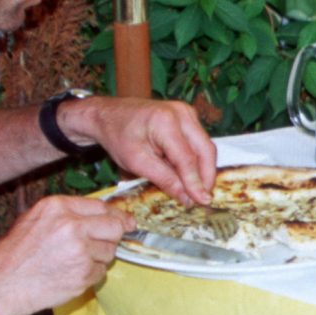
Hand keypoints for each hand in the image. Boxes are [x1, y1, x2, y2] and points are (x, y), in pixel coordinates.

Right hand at [0, 194, 128, 314]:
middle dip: (113, 236)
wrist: (0, 284)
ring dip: (98, 258)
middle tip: (104, 243)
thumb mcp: (34, 219)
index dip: (116, 216)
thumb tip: (101, 214)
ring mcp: (80, 252)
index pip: (101, 207)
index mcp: (58, 207)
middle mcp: (72, 226)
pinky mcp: (83, 275)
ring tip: (72, 262)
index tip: (125, 222)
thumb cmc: (15, 253)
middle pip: (114, 228)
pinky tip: (70, 275)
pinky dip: (90, 275)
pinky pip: (100, 273)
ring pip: (109, 252)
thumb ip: (66, 214)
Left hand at [66, 96, 217, 204]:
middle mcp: (182, 113)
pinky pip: (198, 141)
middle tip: (203, 198)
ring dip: (202, 169)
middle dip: (206, 176)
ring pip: (205, 146)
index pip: (187, 158)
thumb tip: (186, 197)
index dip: (196, 182)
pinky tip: (188, 174)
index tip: (202, 202)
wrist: (109, 115)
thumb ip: (164, 179)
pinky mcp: (187, 117)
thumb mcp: (137, 162)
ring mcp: (186, 112)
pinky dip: (196, 159)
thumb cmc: (118, 136)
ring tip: (195, 189)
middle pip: (205, 149)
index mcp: (166, 122)